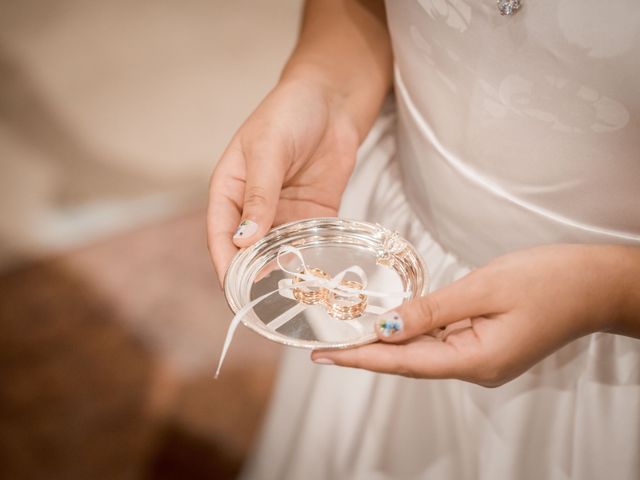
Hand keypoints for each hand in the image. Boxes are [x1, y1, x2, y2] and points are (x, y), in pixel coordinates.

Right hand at [208, 78, 359, 282]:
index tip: (232, 291)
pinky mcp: (314, 214)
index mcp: (230, 188)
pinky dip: (309, 258)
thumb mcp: (269, 150)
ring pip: (278, 251)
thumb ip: (259, 194)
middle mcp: (254, 206)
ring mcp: (285, 212)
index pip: (221, 233)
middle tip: (261, 305)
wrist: (333, 100)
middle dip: (252, 275)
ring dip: (282, 271)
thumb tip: (244, 239)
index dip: (225, 262)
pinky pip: (309, 243)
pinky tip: (314, 273)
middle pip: (248, 249)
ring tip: (290, 295)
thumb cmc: (290, 113)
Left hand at [312, 244, 638, 385]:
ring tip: (348, 334)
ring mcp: (481, 357)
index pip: (403, 362)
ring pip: (423, 352)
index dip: (361, 357)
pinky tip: (392, 324)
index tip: (325, 356)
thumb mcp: (484, 289)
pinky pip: (440, 340)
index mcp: (475, 360)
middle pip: (409, 361)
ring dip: (387, 342)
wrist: (596, 284)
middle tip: (325, 346)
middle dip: (367, 352)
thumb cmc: (548, 281)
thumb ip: (433, 310)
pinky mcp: (486, 343)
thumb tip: (388, 327)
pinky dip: (413, 332)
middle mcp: (475, 367)